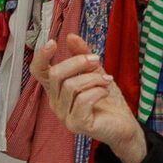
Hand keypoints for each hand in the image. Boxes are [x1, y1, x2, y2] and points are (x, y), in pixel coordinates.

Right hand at [38, 33, 145, 162]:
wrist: (123, 124)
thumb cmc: (107, 100)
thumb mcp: (95, 71)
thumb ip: (82, 55)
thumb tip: (70, 37)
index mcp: (56, 89)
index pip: (38, 72)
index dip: (41, 56)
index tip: (53, 43)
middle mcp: (55, 102)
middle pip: (56, 75)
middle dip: (78, 62)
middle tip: (96, 60)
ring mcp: (64, 115)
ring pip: (71, 86)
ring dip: (93, 78)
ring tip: (107, 80)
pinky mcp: (76, 125)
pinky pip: (83, 100)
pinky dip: (98, 91)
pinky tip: (105, 92)